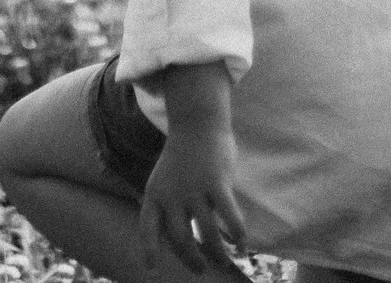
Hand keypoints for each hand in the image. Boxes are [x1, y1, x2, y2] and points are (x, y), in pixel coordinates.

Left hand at [138, 71, 248, 277]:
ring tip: (225, 261)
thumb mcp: (167, 180)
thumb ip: (173, 207)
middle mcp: (172, 194)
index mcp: (155, 193)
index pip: (147, 227)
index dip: (149, 250)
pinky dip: (238, 234)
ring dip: (218, 252)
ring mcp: (194, 189)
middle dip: (191, 258)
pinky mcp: (217, 183)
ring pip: (207, 233)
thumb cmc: (184, 156)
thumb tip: (189, 240)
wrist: (197, 123)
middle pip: (180, 238)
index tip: (151, 270)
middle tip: (201, 268)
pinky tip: (243, 244)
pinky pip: (229, 216)